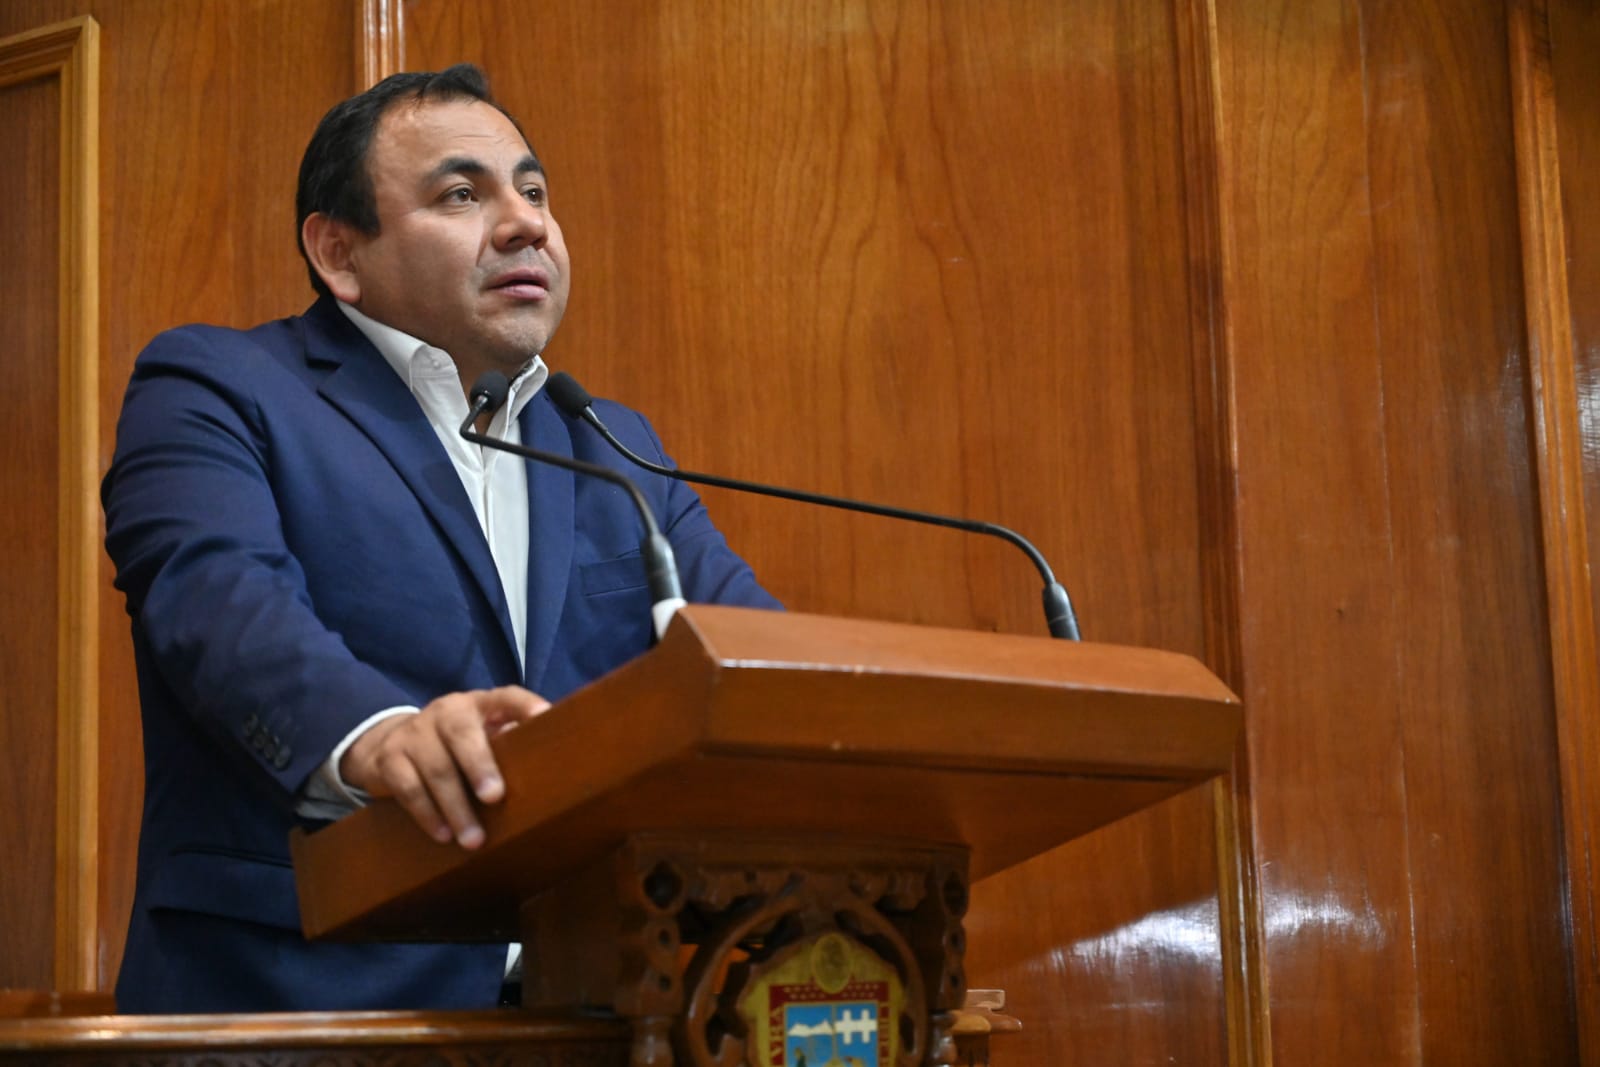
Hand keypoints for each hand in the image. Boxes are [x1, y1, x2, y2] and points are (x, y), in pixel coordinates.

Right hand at [340, 686, 549, 848]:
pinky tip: (444, 835)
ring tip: (473, 839)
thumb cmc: (455, 746)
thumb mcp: (482, 737)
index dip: (525, 705)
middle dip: (478, 765)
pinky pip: (409, 788)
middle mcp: (447, 711)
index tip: (544, 718)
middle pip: (461, 733)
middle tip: (494, 798)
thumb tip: (555, 768)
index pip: (506, 697)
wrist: (388, 745)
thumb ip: (510, 745)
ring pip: (435, 768)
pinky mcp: (389, 758)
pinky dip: (427, 814)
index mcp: (479, 704)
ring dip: (455, 807)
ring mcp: (414, 733)